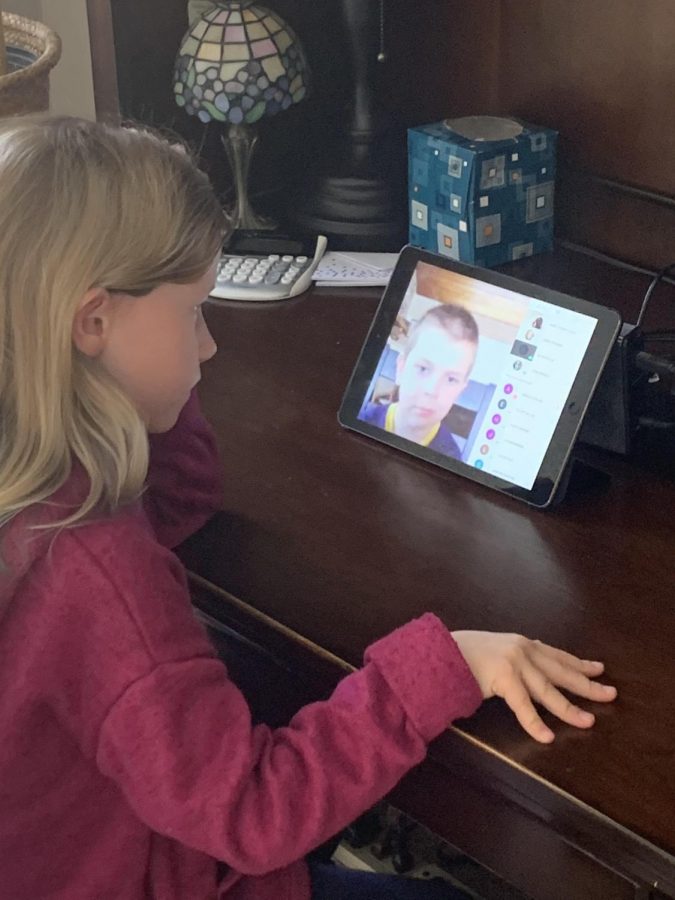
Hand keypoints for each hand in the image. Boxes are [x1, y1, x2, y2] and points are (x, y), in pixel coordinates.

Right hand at [452, 631, 616, 742]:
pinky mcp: (503, 679)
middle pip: (562, 671)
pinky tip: (547, 737)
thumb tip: (531, 672)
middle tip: (610, 694)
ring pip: (549, 691)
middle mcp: (523, 650)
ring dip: (569, 708)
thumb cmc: (462, 653)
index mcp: (521, 643)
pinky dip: (535, 723)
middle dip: (587, 684)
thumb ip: (514, 659)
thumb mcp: (495, 650)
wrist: (439, 651)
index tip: (599, 669)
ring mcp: (515, 663)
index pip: (558, 655)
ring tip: (587, 721)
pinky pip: (523, 707)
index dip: (580, 664)